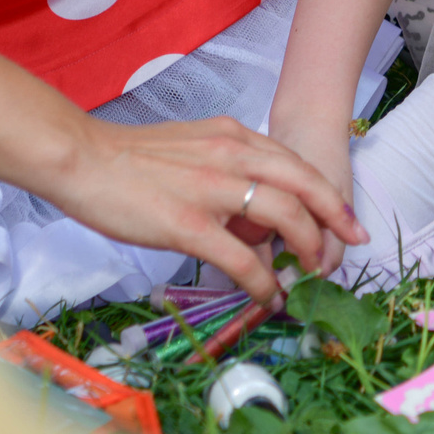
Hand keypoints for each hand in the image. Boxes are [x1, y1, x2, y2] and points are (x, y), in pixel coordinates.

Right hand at [41, 115, 363, 306]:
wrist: (82, 158)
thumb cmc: (128, 158)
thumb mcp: (191, 149)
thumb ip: (226, 169)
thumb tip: (249, 212)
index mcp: (232, 137)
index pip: (294, 163)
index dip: (325, 193)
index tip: (346, 218)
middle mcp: (231, 156)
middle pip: (303, 184)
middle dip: (334, 217)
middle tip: (350, 244)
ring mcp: (212, 189)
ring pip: (283, 216)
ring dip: (306, 248)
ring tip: (310, 273)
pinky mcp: (189, 224)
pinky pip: (242, 258)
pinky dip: (263, 280)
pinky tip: (269, 296)